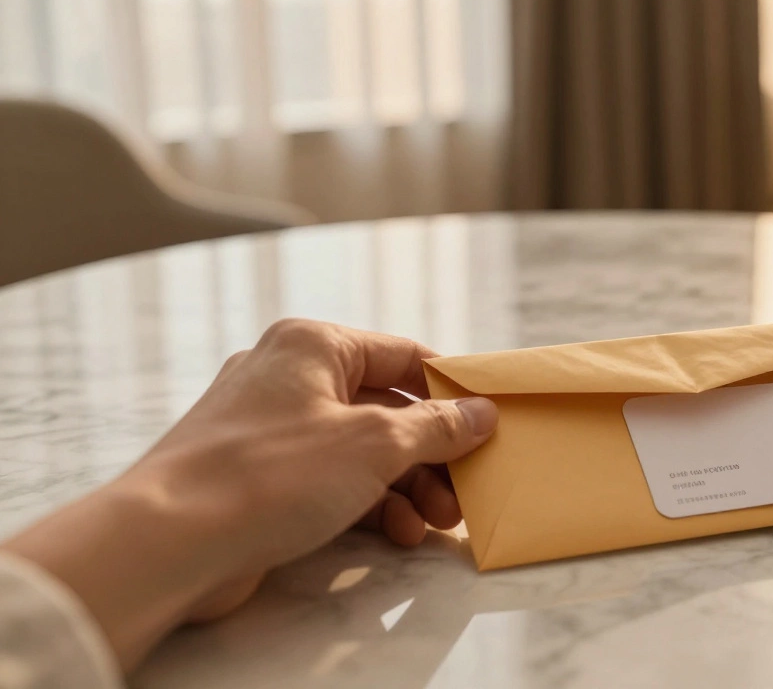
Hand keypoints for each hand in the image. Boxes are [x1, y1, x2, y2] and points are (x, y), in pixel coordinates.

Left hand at [2, 320, 497, 669]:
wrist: (170, 540)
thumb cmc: (268, 475)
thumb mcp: (373, 444)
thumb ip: (434, 428)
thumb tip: (479, 413)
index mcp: (315, 346)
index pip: (404, 356)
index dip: (451, 392)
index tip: (488, 426)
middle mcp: (290, 377)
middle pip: (387, 408)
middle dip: (432, 455)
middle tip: (464, 493)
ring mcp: (272, 429)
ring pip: (362, 451)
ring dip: (407, 487)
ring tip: (435, 523)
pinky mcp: (261, 478)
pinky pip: (331, 481)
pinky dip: (369, 504)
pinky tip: (396, 534)